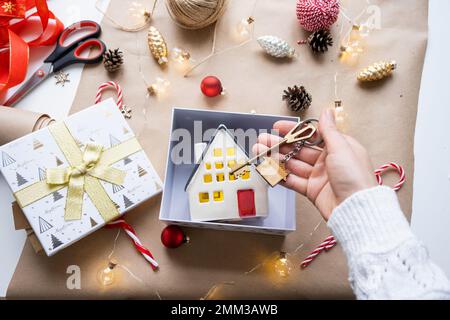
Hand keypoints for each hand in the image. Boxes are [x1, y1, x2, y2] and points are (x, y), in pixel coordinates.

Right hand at [253, 109, 376, 219]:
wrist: (355, 209)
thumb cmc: (355, 177)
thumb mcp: (342, 148)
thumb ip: (329, 130)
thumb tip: (327, 111)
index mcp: (338, 147)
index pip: (311, 134)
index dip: (294, 130)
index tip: (278, 127)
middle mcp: (327, 161)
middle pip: (298, 149)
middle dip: (279, 144)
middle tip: (263, 140)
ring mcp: (318, 176)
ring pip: (293, 164)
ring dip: (275, 158)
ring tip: (260, 152)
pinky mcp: (312, 190)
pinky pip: (292, 180)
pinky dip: (280, 175)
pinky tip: (268, 169)